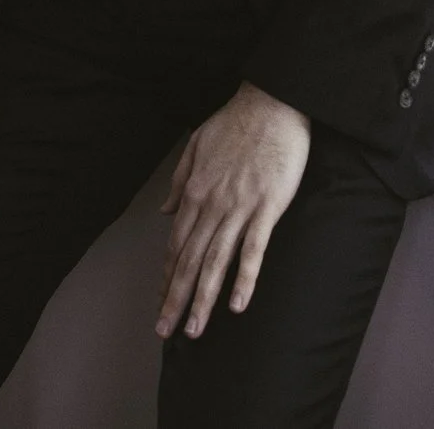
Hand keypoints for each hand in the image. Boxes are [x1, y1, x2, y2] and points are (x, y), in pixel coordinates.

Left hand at [157, 81, 310, 338]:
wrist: (272, 102)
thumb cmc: (236, 121)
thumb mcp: (196, 145)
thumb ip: (179, 181)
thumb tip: (165, 210)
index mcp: (195, 192)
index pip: (176, 245)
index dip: (167, 277)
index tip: (160, 302)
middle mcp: (212, 205)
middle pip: (189, 261)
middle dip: (175, 299)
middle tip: (165, 332)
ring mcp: (239, 209)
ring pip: (215, 263)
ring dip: (202, 299)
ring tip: (193, 330)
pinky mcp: (267, 208)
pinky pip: (253, 250)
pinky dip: (244, 279)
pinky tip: (237, 305)